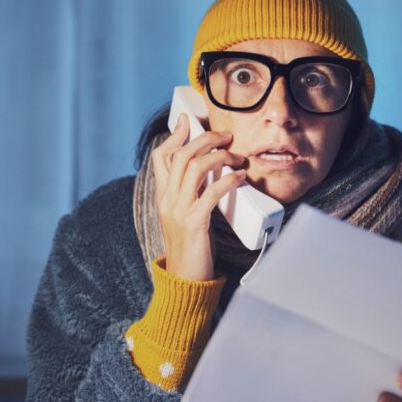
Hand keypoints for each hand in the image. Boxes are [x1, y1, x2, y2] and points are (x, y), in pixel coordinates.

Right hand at [150, 113, 247, 280]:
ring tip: (237, 157)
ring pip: (194, 168)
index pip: (161, 158)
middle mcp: (167, 201)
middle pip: (181, 156)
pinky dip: (228, 180)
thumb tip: (207, 170)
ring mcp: (179, 211)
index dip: (174, 136)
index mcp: (163, 197)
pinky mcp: (194, 223)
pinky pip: (210, 193)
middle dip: (204, 139)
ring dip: (219, 157)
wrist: (185, 281)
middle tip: (225, 136)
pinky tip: (240, 178)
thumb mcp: (186, 215)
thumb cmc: (192, 247)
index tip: (188, 120)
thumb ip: (191, 193)